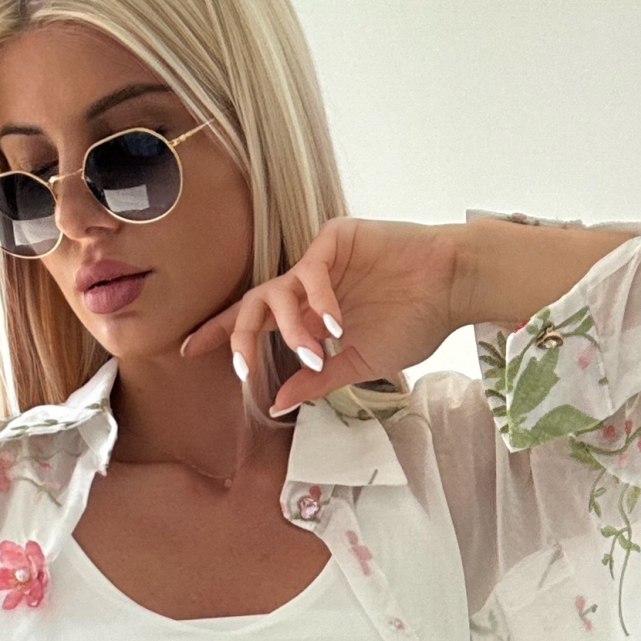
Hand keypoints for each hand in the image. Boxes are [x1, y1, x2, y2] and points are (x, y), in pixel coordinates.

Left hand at [177, 216, 463, 415]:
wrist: (452, 288)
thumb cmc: (414, 323)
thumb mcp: (358, 365)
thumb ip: (316, 381)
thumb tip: (275, 402)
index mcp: (308, 311)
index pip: (255, 320)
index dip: (222, 333)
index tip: (188, 350)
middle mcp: (308, 283)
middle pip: (254, 303)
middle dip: (238, 334)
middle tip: (240, 365)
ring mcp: (321, 259)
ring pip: (281, 289)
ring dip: (293, 328)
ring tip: (317, 351)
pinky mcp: (337, 238)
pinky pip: (311, 268)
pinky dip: (318, 300)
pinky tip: (335, 323)